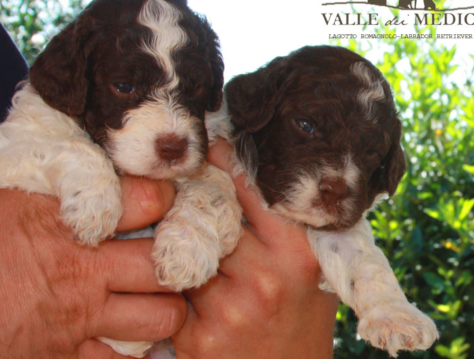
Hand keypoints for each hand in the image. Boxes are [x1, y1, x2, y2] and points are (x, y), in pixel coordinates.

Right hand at [0, 177, 185, 358]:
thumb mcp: (11, 200)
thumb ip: (60, 191)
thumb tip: (96, 179)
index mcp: (70, 224)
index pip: (147, 199)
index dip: (165, 195)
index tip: (166, 198)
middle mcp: (85, 271)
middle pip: (163, 264)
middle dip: (176, 259)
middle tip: (171, 255)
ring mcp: (80, 318)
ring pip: (160, 317)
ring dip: (167, 308)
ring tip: (158, 298)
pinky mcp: (66, 358)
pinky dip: (134, 352)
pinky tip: (129, 338)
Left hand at [172, 139, 338, 358]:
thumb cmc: (304, 314)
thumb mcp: (311, 264)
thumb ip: (285, 221)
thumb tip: (249, 166)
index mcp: (297, 251)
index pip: (248, 187)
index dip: (224, 162)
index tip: (209, 147)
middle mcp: (265, 277)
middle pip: (209, 215)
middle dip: (196, 202)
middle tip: (184, 186)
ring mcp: (230, 310)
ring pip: (187, 250)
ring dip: (184, 244)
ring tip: (192, 245)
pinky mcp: (200, 338)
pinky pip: (174, 290)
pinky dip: (177, 281)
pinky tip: (190, 284)